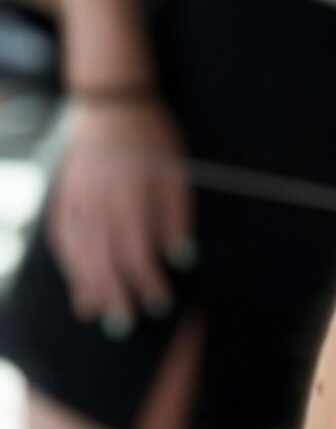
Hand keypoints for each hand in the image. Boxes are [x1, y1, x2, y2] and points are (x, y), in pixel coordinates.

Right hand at [47, 95, 193, 333]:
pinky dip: (69, 261)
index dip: (148, 282)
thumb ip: (177, 216)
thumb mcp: (177, 171)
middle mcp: (98, 203)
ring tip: (96, 314)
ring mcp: (75, 199)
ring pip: (79, 251)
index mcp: (130, 198)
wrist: (112, 103)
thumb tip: (181, 258)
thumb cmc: (154, 137)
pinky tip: (76, 279)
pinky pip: (61, 235)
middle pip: (104, 259)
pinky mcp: (63, 193)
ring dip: (88, 285)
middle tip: (125, 325)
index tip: (160, 304)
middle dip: (116, 295)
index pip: (137, 252)